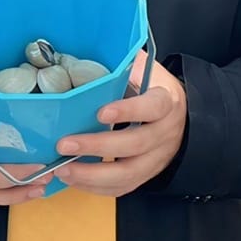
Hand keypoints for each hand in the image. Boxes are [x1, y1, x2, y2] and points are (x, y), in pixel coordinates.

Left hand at [53, 51, 186, 197]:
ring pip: (128, 174)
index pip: (152, 107)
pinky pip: (122, 188)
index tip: (100, 112)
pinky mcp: (146, 175)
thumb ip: (122, 66)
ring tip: (62, 169)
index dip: (128, 111)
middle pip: (135, 144)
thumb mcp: (144, 72)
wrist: (178, 118)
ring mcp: (157, 158)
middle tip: (64, 144)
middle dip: (97, 147)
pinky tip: (73, 179)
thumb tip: (86, 52)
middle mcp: (165, 133)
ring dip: (92, 174)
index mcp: (166, 102)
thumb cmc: (152, 90)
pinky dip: (95, 187)